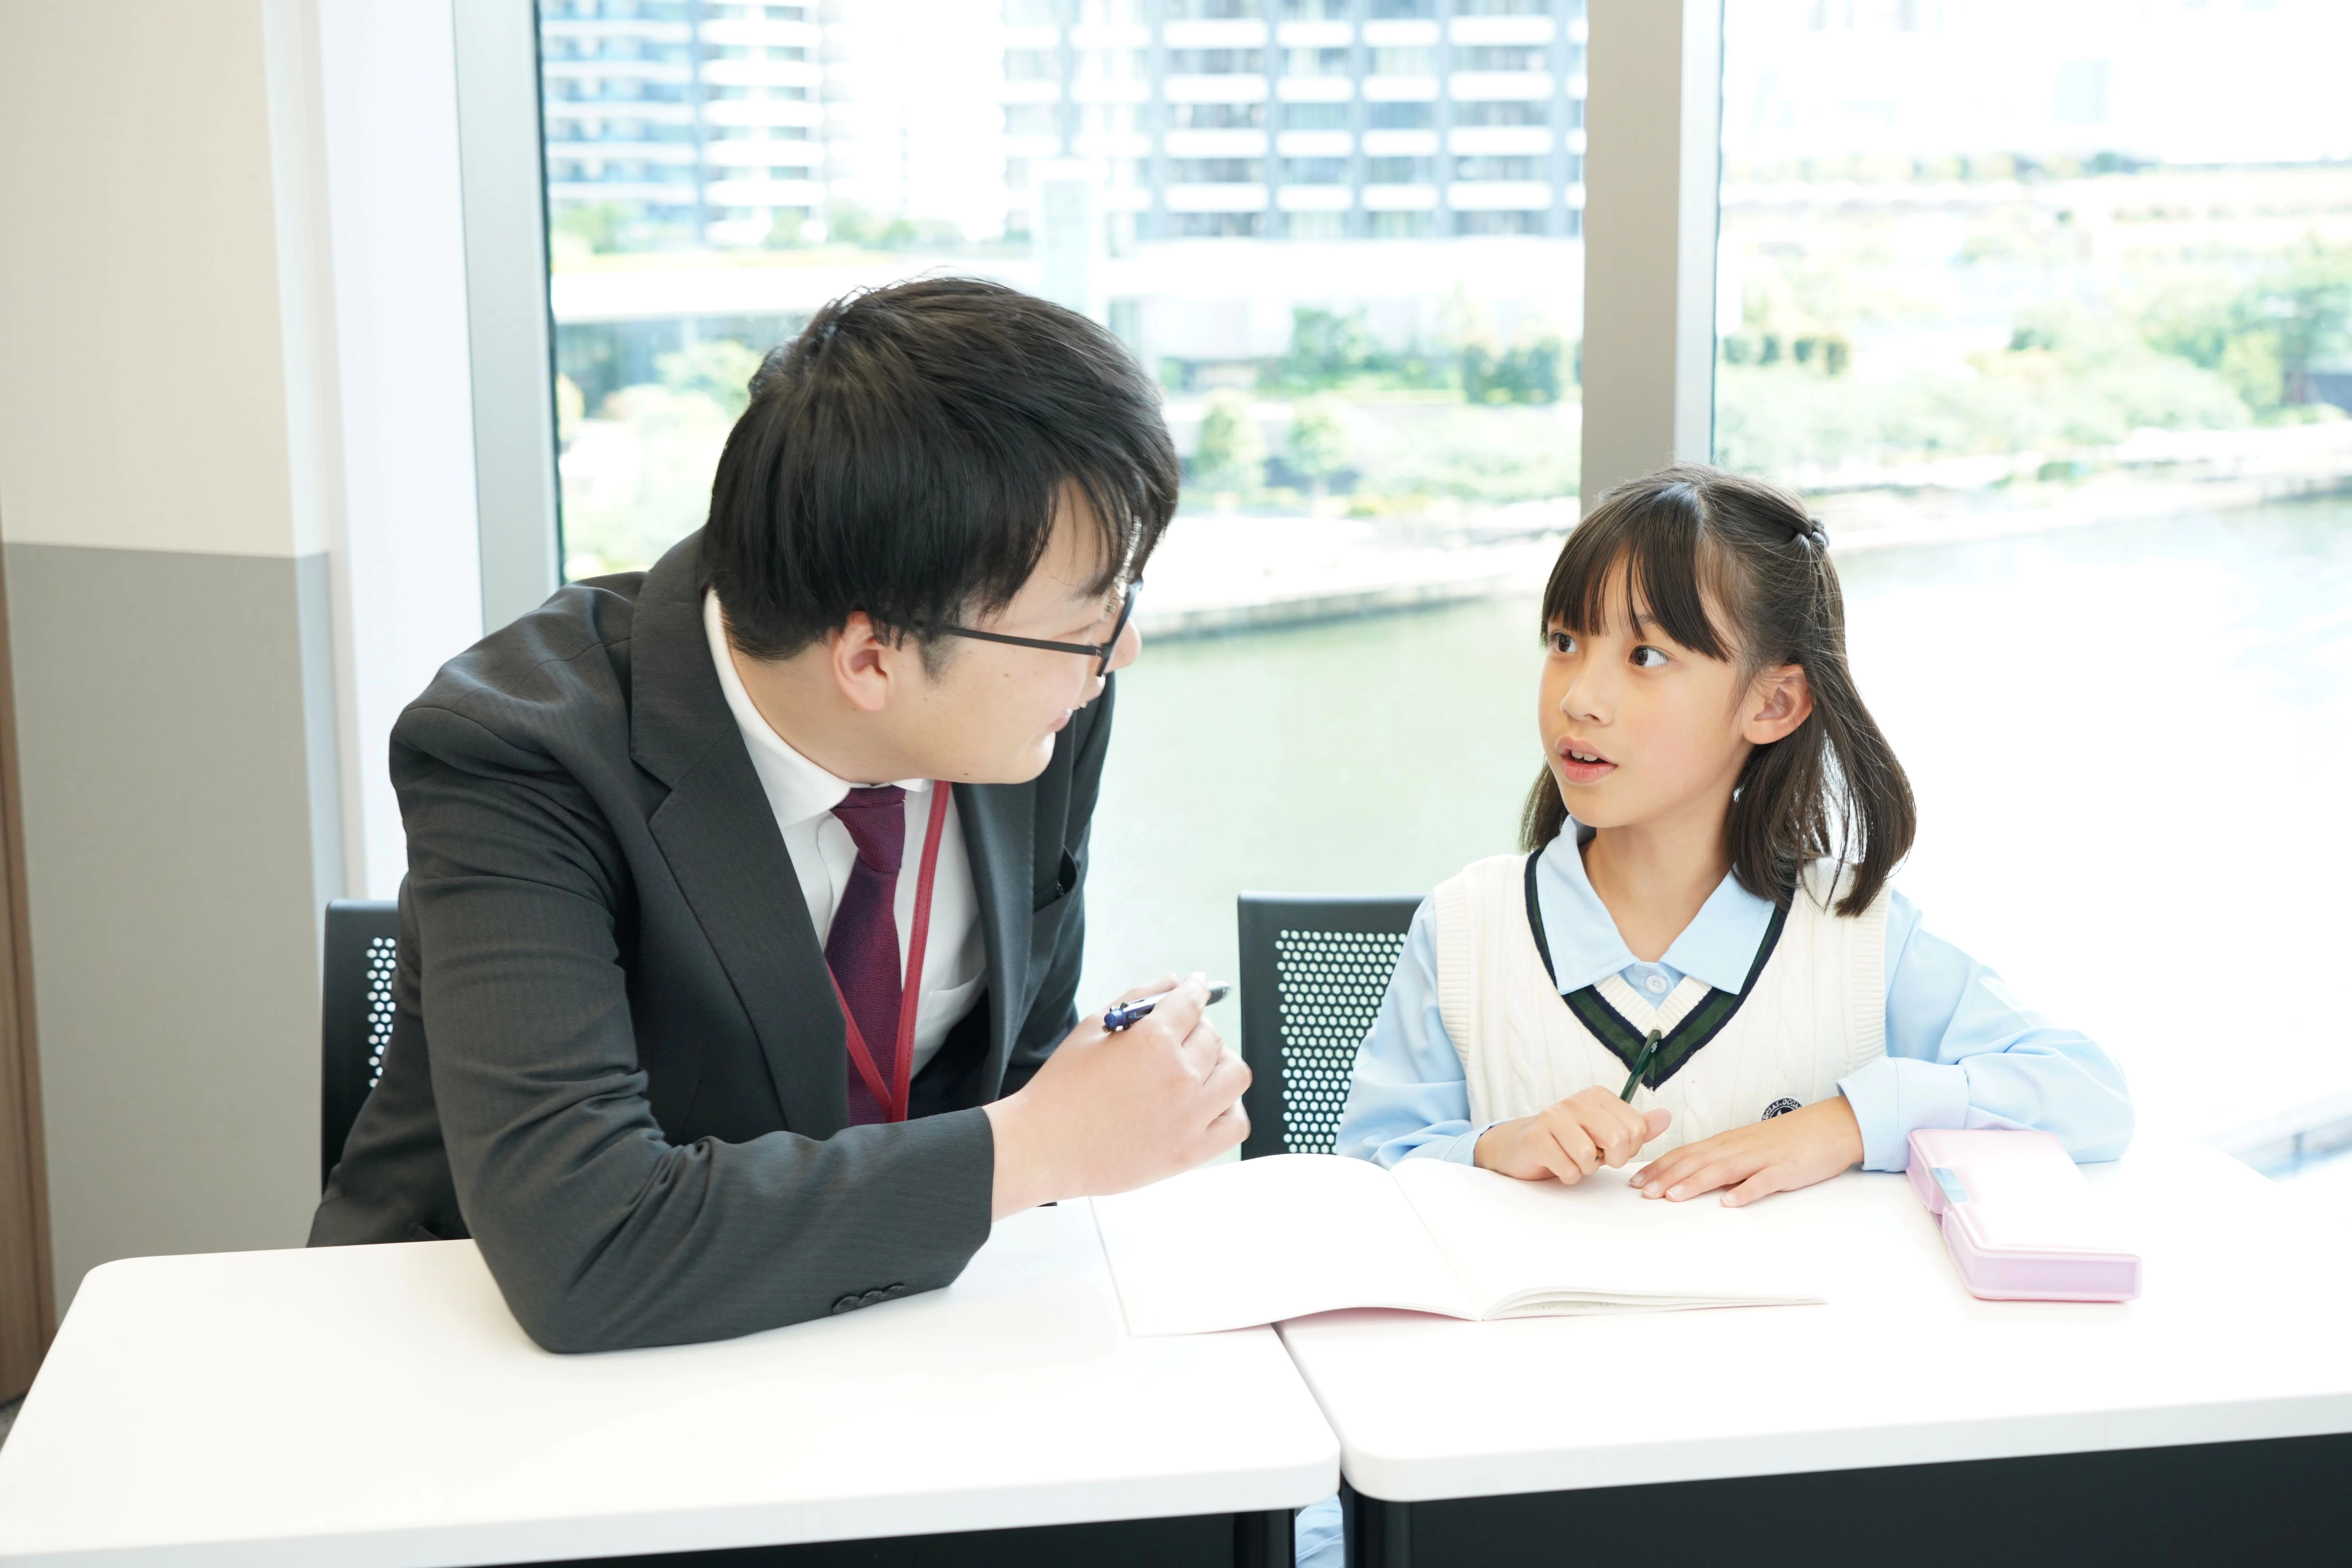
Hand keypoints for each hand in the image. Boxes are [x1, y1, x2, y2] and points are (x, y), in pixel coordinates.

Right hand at [982, 973, 1248, 1217]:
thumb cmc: (1061, 1091)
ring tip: (1198, 1068)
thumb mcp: (1091, 1029)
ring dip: (1220, 1063)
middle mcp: (1178, 1076)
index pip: (1192, 1001)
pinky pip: (1236, 1123)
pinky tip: (1209, 1103)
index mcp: (1152, 1041)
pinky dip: (1229, 1108)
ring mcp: (1189, 1116)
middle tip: (1179, 1034)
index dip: (1195, 989)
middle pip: (1212, 1036)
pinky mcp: (1191, 1151)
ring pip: (1235, 1074)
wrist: (1045, 1148)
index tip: (1197, 987)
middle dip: (1196, 1027)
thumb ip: (1137, 999)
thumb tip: (1172, 982)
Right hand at [1475, 1087, 1671, 1184]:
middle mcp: (1576, 1101)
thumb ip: (1637, 1127)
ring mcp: (1553, 1117)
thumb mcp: (1606, 1133)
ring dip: (1586, 1169)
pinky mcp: (1536, 1138)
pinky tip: (1559, 1165)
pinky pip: (1568, 1169)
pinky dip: (1568, 1176)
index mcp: (1597, 1096)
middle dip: (1611, 1160)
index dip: (1630, 1148)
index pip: (1636, 1127)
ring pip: (1589, 1156)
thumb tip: (1666, 1117)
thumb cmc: (1569, 1141)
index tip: (1612, 1150)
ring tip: (1576, 1161)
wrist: (1523, 1146)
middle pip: (1616, 1139)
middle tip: (1597, 1160)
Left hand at [1631, 1096, 1862, 1206]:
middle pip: (1697, 1161)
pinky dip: (1745, 1191)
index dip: (1660, 1167)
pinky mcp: (1785, 1169)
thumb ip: (1722, 1161)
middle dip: (1667, 1176)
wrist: (1829, 1127)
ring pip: (1723, 1169)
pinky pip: (1763, 1181)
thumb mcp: (1747, 1147)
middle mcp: (1738, 1147)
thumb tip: (1692, 1177)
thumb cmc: (1786, 1140)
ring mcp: (1761, 1157)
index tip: (1637, 1182)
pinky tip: (1730, 1202)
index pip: (1686, 1153)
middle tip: (1643, 1193)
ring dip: (1696, 1183)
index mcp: (1727, 1143)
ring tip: (1673, 1196)